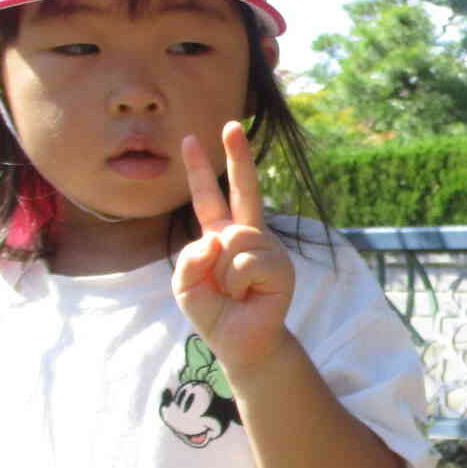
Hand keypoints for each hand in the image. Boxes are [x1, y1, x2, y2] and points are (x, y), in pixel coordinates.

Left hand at [173, 120, 296, 373]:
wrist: (240, 342)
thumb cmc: (214, 312)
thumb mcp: (185, 285)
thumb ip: (189, 258)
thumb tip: (217, 238)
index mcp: (221, 235)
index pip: (208, 197)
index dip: (200, 169)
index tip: (190, 139)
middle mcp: (247, 235)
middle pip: (244, 189)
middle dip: (237, 156)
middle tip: (231, 125)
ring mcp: (267, 248)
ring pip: (233, 238)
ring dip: (222, 272)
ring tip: (234, 291)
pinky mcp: (281, 267)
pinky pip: (247, 261)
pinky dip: (238, 282)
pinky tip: (248, 295)